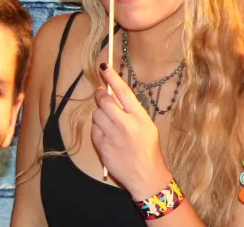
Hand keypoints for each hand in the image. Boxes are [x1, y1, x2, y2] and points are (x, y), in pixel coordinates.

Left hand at [90, 66, 172, 198]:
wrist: (146, 176)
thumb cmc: (149, 150)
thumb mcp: (148, 127)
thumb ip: (133, 111)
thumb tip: (116, 95)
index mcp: (140, 117)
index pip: (123, 92)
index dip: (112, 78)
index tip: (103, 68)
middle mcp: (125, 124)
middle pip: (104, 100)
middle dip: (100, 95)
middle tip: (100, 94)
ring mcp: (112, 136)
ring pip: (96, 114)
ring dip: (99, 114)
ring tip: (108, 122)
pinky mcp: (102, 146)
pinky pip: (93, 130)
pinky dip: (97, 129)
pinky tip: (106, 135)